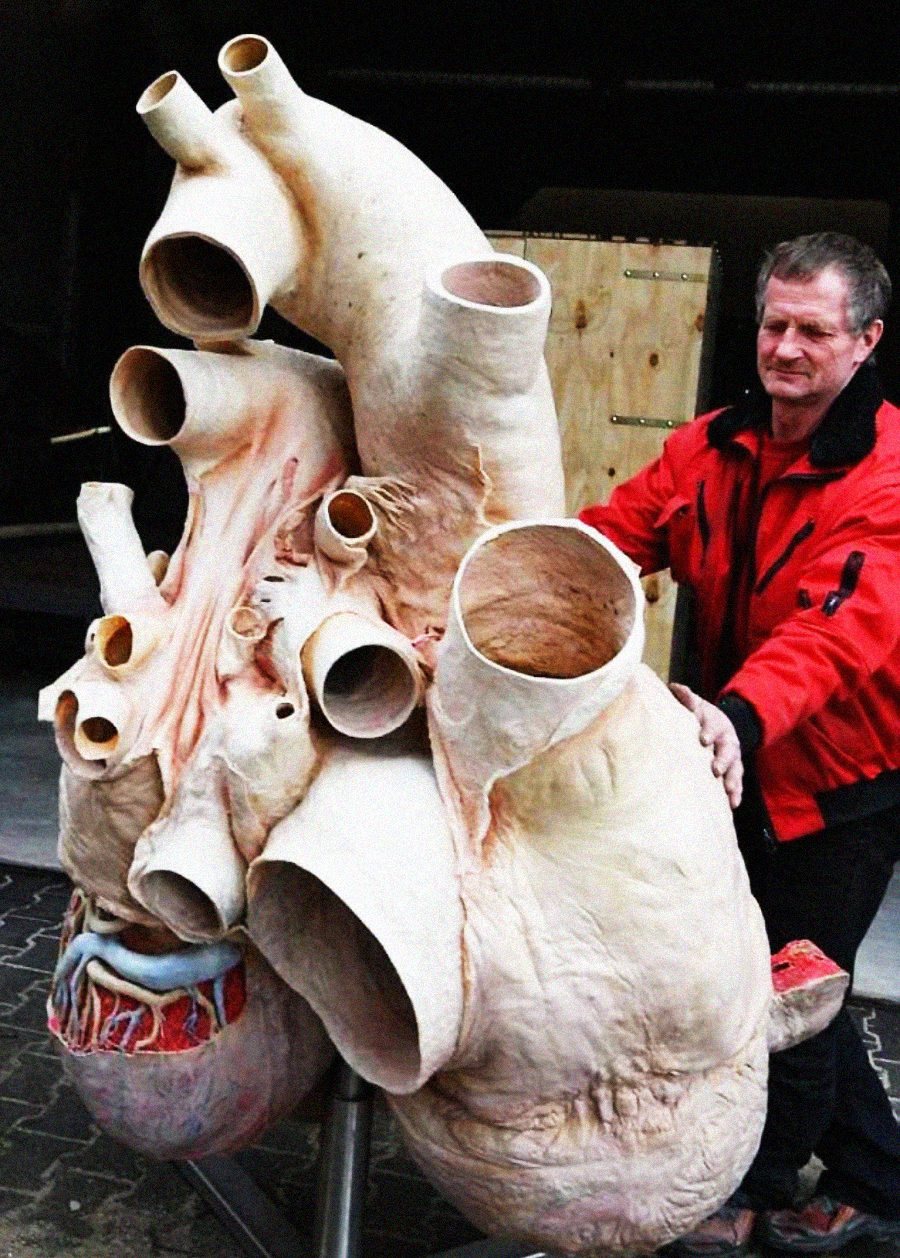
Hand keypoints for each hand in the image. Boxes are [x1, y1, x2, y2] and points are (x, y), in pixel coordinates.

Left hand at [669, 682, 742, 808]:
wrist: (724, 724)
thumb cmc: (703, 717)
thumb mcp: (696, 705)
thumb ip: (686, 698)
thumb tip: (673, 686)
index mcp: (716, 724)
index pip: (712, 726)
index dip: (708, 731)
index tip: (703, 739)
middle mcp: (728, 741)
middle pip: (728, 751)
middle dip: (723, 760)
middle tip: (716, 770)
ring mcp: (733, 757)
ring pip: (736, 769)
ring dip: (733, 781)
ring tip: (730, 792)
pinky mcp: (734, 770)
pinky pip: (737, 782)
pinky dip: (736, 793)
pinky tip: (733, 805)